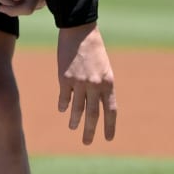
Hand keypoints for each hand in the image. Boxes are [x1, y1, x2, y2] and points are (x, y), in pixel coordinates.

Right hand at [56, 22, 115, 143]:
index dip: (109, 126)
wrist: (79, 31)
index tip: (109, 139)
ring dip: (75, 120)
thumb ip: (101, 86)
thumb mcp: (104, 68)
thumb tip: (97, 104)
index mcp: (108, 83)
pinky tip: (62, 109)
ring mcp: (79, 82)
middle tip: (87, 142)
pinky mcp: (64, 78)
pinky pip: (64, 97)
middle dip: (90, 131)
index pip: (110, 110)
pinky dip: (63, 104)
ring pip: (77, 108)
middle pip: (93, 114)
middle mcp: (94, 85)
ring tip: (73, 128)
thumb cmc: (94, 49)